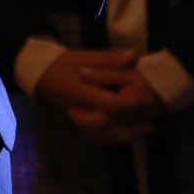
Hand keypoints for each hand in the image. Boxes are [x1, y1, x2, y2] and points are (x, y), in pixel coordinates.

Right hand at [34, 48, 166, 144]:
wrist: (40, 76)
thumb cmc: (62, 64)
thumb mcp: (84, 56)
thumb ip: (109, 59)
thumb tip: (133, 55)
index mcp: (83, 95)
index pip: (109, 105)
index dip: (130, 104)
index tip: (148, 99)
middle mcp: (82, 112)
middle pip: (108, 128)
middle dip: (131, 128)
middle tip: (152, 125)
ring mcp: (79, 121)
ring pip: (103, 137)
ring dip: (124, 136)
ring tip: (145, 130)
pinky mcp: (80, 124)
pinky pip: (97, 137)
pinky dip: (112, 138)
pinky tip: (127, 133)